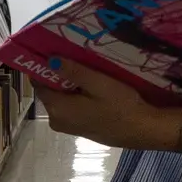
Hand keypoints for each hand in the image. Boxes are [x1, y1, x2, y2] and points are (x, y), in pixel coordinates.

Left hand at [34, 63, 164, 150]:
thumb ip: (73, 71)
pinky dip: (76, 96)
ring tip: (85, 70)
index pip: (38, 83)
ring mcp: (67, 127)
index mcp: (57, 108)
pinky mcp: (79, 129)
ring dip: (68, 85)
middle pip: (49, 91)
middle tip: (73, 57)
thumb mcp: (98, 83)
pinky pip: (70, 107)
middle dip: (57, 75)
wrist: (142, 130)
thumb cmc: (121, 105)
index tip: (52, 50)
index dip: (43, 67)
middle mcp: (56, 120)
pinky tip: (91, 88)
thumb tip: (50, 59)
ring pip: (61, 99)